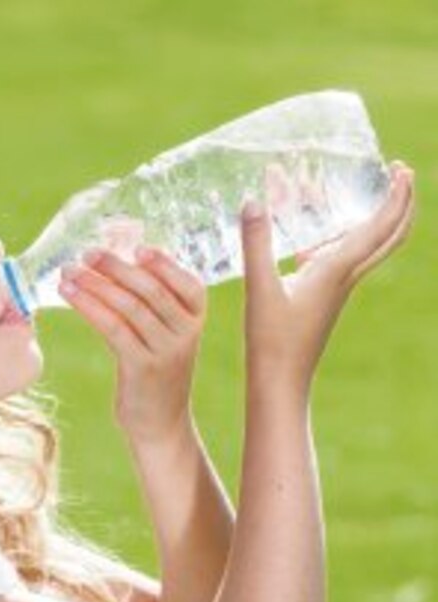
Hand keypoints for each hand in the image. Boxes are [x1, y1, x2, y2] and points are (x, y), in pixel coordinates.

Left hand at [58, 240, 207, 444]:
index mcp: (196, 318)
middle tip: (88, 253)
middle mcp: (187, 332)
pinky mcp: (142, 367)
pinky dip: (89, 306)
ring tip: (69, 272)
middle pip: (151, 290)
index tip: (137, 247)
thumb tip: (117, 261)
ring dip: (96, 285)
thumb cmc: (155, 371)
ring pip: (130, 307)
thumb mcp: (164, 335)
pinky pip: (113, 328)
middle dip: (117, 268)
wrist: (160, 422)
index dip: (163, 263)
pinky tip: (70, 295)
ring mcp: (166, 351)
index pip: (187, 282)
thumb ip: (151, 303)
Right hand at [241, 160, 415, 395]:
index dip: (397, 195)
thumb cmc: (272, 339)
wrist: (280, 380)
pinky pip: (338, 258)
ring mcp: (335, 288)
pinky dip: (335, 237)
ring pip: (365, 245)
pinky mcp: (321, 296)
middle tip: (398, 174)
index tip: (401, 168)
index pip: (380, 226)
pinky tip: (308, 235)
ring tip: (354, 192)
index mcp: (337, 270)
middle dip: (400, 203)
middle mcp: (344, 276)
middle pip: (390, 235)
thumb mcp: (259, 287)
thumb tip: (254, 202)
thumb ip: (257, 243)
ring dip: (369, 217)